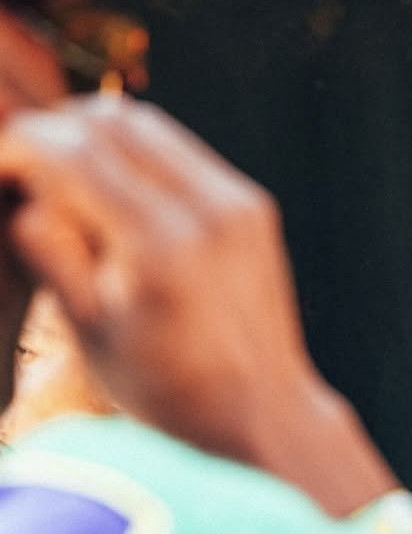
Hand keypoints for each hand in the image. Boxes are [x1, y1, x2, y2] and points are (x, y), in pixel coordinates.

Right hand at [0, 94, 329, 465]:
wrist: (263, 411)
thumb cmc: (168, 388)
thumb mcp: (90, 332)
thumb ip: (51, 254)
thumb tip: (25, 194)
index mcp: (158, 244)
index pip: (72, 152)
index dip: (21, 147)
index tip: (0, 167)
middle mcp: (206, 210)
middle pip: (108, 121)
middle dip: (54, 132)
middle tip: (24, 167)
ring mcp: (237, 203)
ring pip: (146, 125)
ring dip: (95, 136)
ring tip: (64, 178)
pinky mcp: (253, 206)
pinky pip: (182, 151)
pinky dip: (138, 155)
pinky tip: (115, 193)